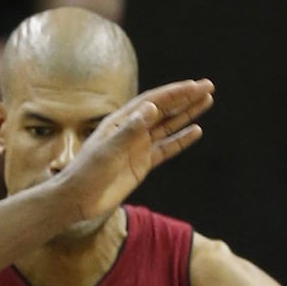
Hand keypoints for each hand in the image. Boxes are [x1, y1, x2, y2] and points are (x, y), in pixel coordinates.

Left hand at [58, 78, 213, 223]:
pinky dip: (180, 141)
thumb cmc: (87, 172)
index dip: (174, 93)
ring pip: (168, 126)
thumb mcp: (108, 150)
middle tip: (208, 87)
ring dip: (186, 114)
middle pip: (164, 109)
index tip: (195, 85)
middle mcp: (132, 129)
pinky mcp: (141, 165)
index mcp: (122, 120)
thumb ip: (130, 130)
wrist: (77, 200)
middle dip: (186, 98)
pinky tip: (196, 131)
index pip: (153, 101)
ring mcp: (138, 147)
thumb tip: (151, 108)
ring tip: (206, 102)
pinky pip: (165, 149)